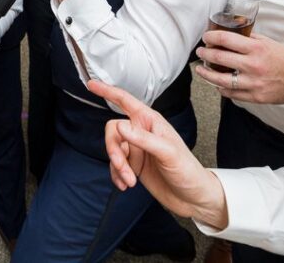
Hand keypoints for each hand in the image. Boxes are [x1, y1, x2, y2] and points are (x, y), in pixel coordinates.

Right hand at [89, 80, 228, 228]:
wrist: (192, 198)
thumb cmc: (187, 171)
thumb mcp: (167, 152)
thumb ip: (143, 139)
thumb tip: (120, 127)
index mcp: (151, 122)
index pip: (125, 101)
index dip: (107, 91)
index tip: (91, 85)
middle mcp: (141, 132)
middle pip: (113, 130)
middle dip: (114, 150)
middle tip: (123, 167)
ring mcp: (137, 149)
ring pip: (113, 150)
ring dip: (117, 167)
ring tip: (129, 181)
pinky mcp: (133, 166)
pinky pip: (115, 166)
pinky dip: (116, 175)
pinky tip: (125, 185)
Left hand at [195, 29, 283, 103]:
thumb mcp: (267, 42)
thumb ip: (248, 38)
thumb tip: (230, 34)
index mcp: (256, 48)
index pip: (225, 39)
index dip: (211, 37)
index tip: (206, 38)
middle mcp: (253, 65)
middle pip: (219, 58)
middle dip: (205, 54)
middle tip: (200, 52)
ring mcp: (253, 83)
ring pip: (221, 80)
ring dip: (207, 74)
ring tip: (201, 70)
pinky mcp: (256, 97)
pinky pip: (232, 94)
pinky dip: (222, 89)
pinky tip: (217, 84)